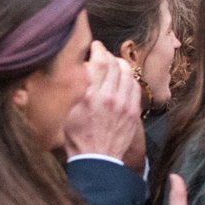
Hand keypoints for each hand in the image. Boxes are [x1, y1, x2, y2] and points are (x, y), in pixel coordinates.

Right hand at [63, 42, 146, 168]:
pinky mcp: (133, 111)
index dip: (98, 49)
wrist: (97, 158)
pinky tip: (124, 79)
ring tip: (114, 65)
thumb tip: (83, 71)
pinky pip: (136, 87)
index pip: (99, 62)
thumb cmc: (77, 137)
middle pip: (115, 65)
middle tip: (103, 54)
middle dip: (109, 55)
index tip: (96, 46)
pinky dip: (130, 79)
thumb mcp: (69, 112)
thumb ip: (78, 90)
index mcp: (90, 96)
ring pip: (128, 74)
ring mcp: (124, 104)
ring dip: (121, 65)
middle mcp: (109, 97)